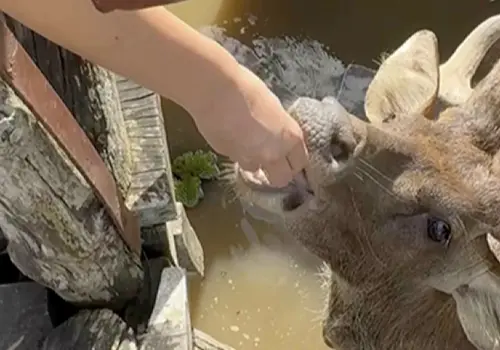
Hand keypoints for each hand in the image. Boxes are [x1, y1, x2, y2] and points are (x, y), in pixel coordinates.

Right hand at [191, 65, 307, 186]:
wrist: (215, 90)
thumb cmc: (246, 89)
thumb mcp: (273, 107)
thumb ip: (278, 128)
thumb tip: (275, 135)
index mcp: (289, 138)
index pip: (300, 163)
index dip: (294, 162)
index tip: (290, 159)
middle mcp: (272, 154)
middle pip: (282, 179)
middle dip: (278, 173)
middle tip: (272, 161)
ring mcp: (249, 159)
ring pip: (255, 170)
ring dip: (253, 161)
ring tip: (245, 141)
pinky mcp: (228, 157)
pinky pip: (236, 159)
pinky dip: (235, 152)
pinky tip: (230, 134)